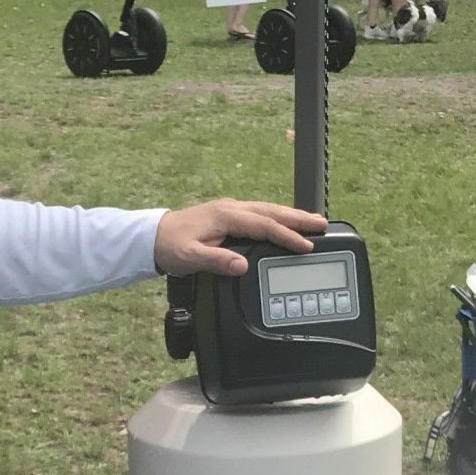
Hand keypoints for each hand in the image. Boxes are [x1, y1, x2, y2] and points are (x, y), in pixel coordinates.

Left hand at [155, 200, 322, 275]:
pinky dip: (277, 217)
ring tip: (313, 222)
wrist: (152, 238)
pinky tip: (286, 223)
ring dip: (291, 216)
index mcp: (226, 216)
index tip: (305, 246)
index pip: (264, 225)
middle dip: (298, 218)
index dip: (287, 236)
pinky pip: (260, 214)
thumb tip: (242, 265)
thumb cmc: (171, 247)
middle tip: (323, 225)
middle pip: (272, 211)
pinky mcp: (229, 215)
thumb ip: (217, 261)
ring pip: (268, 210)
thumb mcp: (191, 258)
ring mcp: (231, 210)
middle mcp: (231, 209)